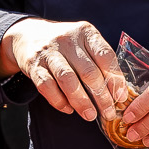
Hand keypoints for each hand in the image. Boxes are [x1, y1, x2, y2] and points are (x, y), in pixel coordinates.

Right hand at [0, 19, 130, 122]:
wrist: (28, 35)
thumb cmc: (66, 44)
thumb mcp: (84, 43)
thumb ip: (99, 62)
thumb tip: (118, 92)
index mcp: (86, 32)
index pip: (105, 56)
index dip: (115, 79)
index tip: (120, 97)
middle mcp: (68, 39)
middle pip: (89, 72)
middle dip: (101, 97)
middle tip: (108, 113)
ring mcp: (49, 52)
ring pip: (68, 80)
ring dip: (81, 101)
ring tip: (90, 116)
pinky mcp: (34, 65)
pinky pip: (47, 87)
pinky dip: (59, 101)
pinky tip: (69, 109)